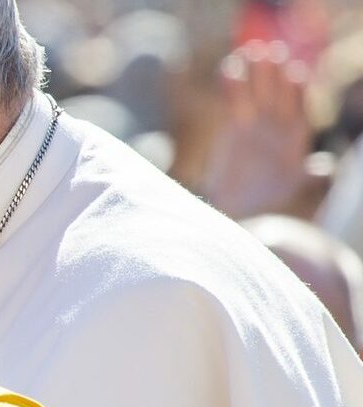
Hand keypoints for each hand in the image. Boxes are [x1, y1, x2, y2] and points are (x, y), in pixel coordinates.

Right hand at [202, 41, 314, 218]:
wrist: (236, 207)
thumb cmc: (267, 199)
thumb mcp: (291, 187)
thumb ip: (307, 175)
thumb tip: (324, 166)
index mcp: (295, 136)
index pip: (299, 106)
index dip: (296, 90)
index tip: (295, 73)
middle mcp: (278, 124)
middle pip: (278, 93)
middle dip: (275, 74)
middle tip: (272, 52)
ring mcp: (256, 122)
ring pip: (256, 91)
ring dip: (254, 72)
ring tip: (250, 51)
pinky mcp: (234, 125)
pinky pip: (234, 99)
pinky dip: (232, 84)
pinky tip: (230, 66)